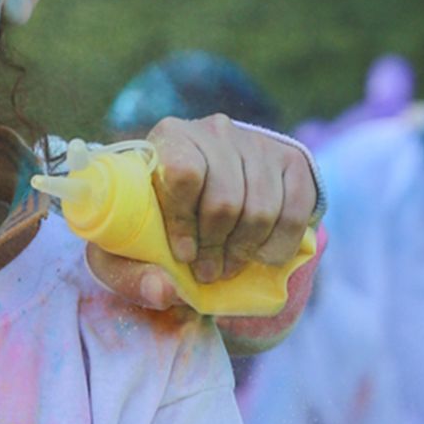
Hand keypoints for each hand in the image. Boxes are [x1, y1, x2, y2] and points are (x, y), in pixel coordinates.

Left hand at [86, 116, 317, 308]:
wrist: (202, 189)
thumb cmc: (155, 217)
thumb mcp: (126, 243)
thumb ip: (130, 273)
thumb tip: (164, 293)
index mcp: (169, 137)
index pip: (182, 174)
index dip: (184, 222)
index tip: (183, 255)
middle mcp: (215, 131)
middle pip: (225, 198)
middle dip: (216, 246)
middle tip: (208, 272)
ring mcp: (257, 143)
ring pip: (262, 208)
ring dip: (245, 249)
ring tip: (229, 267)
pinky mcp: (292, 161)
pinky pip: (296, 210)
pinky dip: (279, 244)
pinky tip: (261, 257)